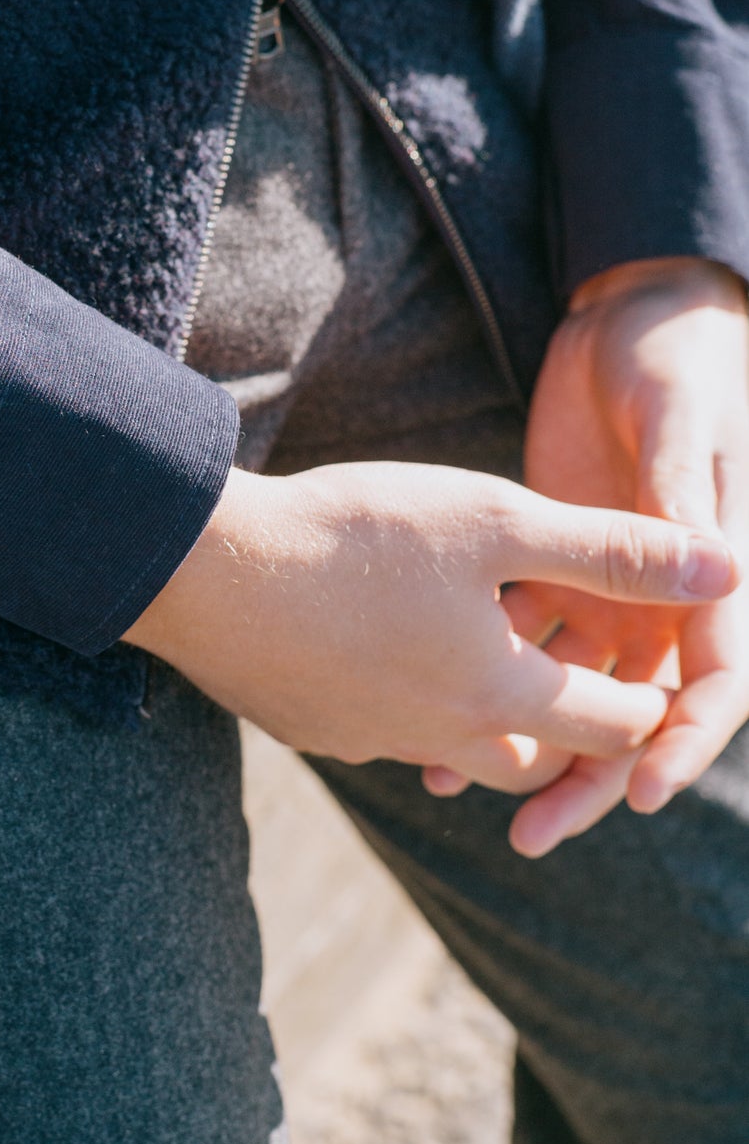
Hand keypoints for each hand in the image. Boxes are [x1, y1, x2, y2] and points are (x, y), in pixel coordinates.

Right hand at [124, 460, 734, 775]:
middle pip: (540, 759)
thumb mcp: (496, 520)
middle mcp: (444, 738)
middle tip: (575, 663)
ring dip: (486, 714)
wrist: (204, 571)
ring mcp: (371, 741)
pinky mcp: (313, 730)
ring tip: (479, 650)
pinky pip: (385, 730)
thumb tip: (728, 571)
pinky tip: (385, 643)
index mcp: (503, 693)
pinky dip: (408, 700)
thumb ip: (612, 549)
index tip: (656, 655)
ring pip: (458, 749)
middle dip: (571, 724)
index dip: (654, 696)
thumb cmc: (357, 534)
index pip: (618, 726)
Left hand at [476, 257, 748, 856]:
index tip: (640, 789)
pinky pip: (524, 635)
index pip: (714, 679)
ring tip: (452, 783)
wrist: (632, 314)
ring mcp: (610, 583)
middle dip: (591, 772)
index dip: (680, 739)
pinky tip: (423, 711)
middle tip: (533, 830)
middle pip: (638, 708)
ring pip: (573, 685)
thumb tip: (721, 570)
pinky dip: (484, 673)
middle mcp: (669, 593)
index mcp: (720, 566)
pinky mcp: (556, 561)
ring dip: (524, 735)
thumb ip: (678, 497)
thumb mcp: (676, 420)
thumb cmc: (675, 356)